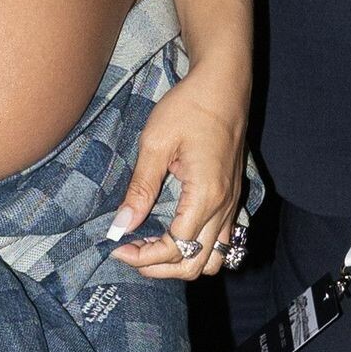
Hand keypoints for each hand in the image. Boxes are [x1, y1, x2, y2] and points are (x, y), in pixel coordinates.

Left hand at [107, 63, 247, 279]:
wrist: (223, 85)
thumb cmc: (189, 107)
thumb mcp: (156, 143)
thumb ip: (140, 188)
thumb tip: (121, 225)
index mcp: (206, 196)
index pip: (176, 248)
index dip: (145, 256)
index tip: (117, 247)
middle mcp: (225, 207)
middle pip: (196, 264)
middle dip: (160, 267)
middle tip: (129, 252)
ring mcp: (233, 203)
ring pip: (214, 258)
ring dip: (182, 262)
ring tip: (150, 248)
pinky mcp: (233, 196)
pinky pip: (222, 240)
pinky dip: (198, 249)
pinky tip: (174, 234)